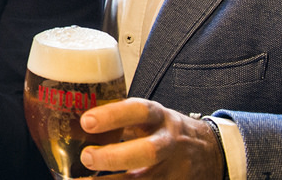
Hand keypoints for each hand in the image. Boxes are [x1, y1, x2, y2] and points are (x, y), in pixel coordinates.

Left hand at [79, 98, 225, 179]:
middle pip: (146, 151)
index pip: (139, 111)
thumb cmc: (164, 131)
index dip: (113, 116)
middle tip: (87, 157)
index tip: (86, 121)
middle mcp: (168, 142)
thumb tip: (72, 123)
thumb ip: (119, 120)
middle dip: (114, 156)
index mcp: (159, 117)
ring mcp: (174, 169)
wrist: (209, 152)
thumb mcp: (148, 117)